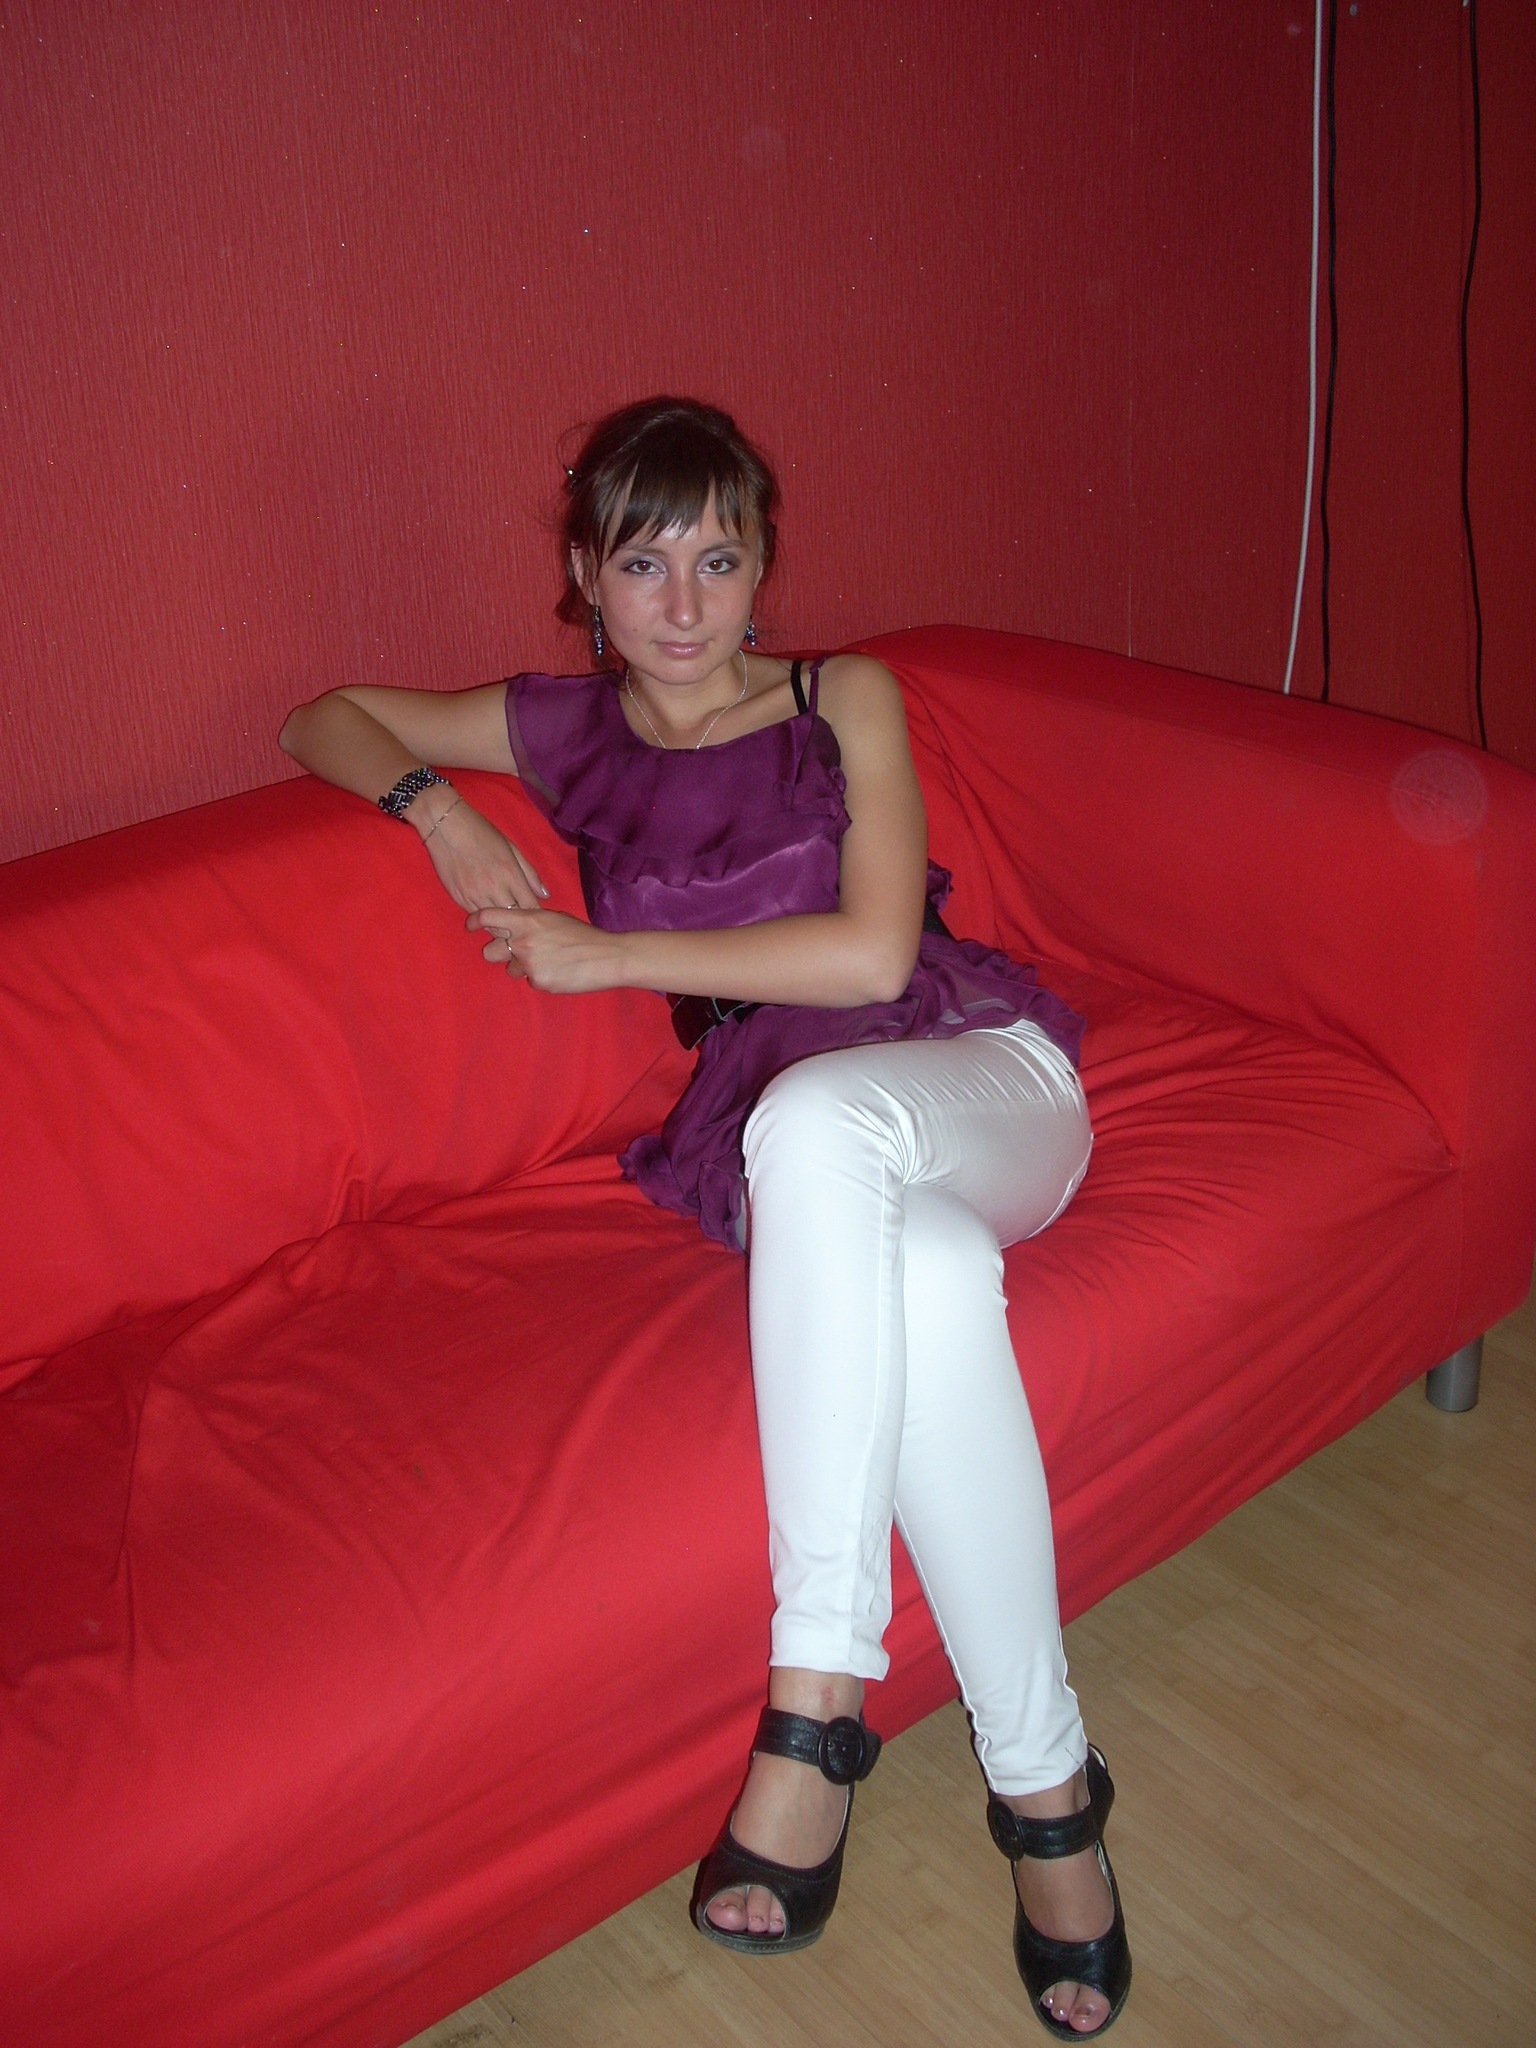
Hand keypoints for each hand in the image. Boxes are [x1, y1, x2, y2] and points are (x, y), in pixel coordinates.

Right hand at [416, 792, 546, 911]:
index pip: (530, 906)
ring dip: (502, 924)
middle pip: (513, 920)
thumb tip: (545, 895)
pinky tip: (489, 915)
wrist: (446, 826)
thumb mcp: (511, 848)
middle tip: (522, 922)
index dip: (535, 913)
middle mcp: (494, 889)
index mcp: (510, 875)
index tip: (536, 915)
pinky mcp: (459, 899)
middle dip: (520, 922)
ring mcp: (475, 896)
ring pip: (494, 924)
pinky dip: (485, 919)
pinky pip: (477, 917)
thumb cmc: (481, 833)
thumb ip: (530, 873)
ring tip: (506, 922)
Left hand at [467, 905, 625, 993]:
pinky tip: (560, 972)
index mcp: (528, 919)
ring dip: (523, 968)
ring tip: (549, 962)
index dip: (474, 921)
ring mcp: (529, 963)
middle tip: (514, 953)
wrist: (608, 956)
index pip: (488, 917)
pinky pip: (531, 982)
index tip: (470, 925)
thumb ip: (531, 921)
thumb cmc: (584, 935)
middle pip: (489, 951)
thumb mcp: (555, 919)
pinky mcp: (539, 982)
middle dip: (498, 953)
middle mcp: (523, 941)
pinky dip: (542, 978)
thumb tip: (514, 924)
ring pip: (511, 970)